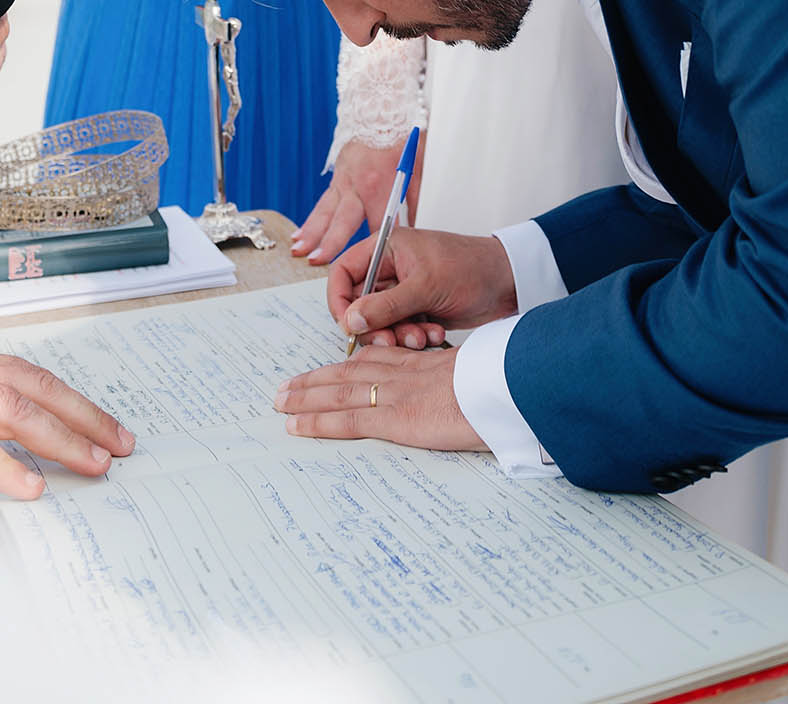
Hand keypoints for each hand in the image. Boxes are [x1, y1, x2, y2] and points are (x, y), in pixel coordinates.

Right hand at [0, 306, 134, 498]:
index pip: (36, 380)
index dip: (72, 401)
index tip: (101, 421)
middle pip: (44, 393)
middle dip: (88, 420)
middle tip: (121, 445)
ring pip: (23, 415)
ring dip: (65, 441)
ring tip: (95, 465)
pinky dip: (5, 466)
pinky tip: (29, 487)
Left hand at [274, 346, 483, 451]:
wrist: (507, 386)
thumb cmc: (503, 382)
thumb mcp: (479, 374)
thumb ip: (462, 380)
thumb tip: (469, 393)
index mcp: (422, 363)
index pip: (375, 360)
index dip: (346, 364)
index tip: (326, 370)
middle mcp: (401, 374)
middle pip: (347, 373)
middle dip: (315, 380)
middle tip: (287, 387)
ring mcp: (394, 395)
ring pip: (338, 393)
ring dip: (305, 398)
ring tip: (280, 402)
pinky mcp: (393, 419)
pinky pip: (347, 421)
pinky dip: (317, 423)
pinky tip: (296, 426)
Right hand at [291, 136, 425, 263]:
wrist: (380, 110)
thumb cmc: (401, 138)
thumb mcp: (418, 169)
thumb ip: (417, 202)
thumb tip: (417, 230)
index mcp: (380, 185)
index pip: (379, 226)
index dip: (377, 248)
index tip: (375, 270)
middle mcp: (357, 185)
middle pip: (344, 220)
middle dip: (331, 243)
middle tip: (318, 262)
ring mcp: (344, 181)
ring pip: (325, 212)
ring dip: (311, 233)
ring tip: (299, 251)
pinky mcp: (337, 178)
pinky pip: (322, 203)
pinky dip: (310, 220)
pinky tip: (298, 236)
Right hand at [330, 227, 517, 348]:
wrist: (509, 284)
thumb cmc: (471, 269)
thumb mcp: (426, 286)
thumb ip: (386, 305)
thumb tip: (350, 320)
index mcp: (385, 249)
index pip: (343, 273)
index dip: (339, 301)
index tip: (349, 325)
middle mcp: (390, 270)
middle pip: (359, 304)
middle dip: (374, 326)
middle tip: (390, 342)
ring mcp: (403, 292)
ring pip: (380, 322)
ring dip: (398, 335)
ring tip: (424, 337)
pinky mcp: (417, 311)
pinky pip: (400, 331)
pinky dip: (413, 337)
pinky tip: (436, 334)